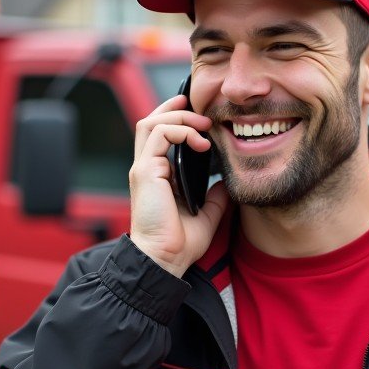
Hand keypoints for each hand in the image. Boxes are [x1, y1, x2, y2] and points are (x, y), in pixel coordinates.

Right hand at [129, 95, 229, 277]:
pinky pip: (160, 135)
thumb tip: (224, 182)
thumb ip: (214, 197)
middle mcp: (147, 168)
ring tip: (203, 124)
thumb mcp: (206, 215)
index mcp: (157, 176)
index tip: (201, 118)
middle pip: (150, 122)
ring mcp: (143, 168)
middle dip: (175, 109)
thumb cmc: (179, 243)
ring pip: (151, 122)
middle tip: (202, 112)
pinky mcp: (145, 171)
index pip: (160, 137)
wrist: (165, 259)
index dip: (177, 121)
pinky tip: (201, 143)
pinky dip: (182, 131)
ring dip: (179, 116)